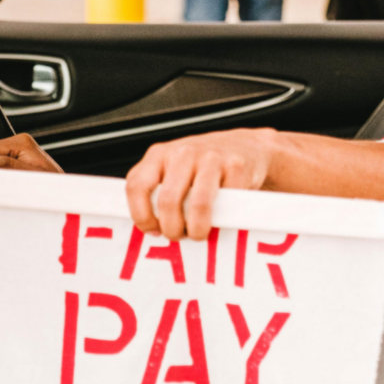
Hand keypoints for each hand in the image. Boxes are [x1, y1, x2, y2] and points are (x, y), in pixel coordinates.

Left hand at [125, 129, 276, 240]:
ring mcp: (211, 157)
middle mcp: (183, 152)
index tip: (152, 230)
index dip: (142, 216)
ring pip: (197, 204)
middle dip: (172, 228)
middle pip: (167, 200)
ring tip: (198, 234)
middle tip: (179, 236)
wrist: (245, 146)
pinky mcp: (236, 166)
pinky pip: (226, 203)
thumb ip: (157, 191)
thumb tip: (150, 228)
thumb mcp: (172, 170)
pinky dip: (223, 219)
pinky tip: (220, 220)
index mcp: (160, 154)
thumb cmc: (202, 167)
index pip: (137, 186)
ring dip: (196, 229)